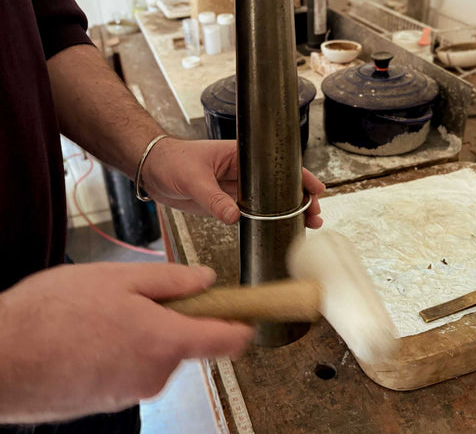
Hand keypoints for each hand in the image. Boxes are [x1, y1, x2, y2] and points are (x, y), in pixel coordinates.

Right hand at [0, 263, 252, 423]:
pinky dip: (123, 349)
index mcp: (166, 341)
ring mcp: (132, 392)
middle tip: (138, 295)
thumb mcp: (121, 278)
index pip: (229, 340)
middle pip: (187, 341)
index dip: (243, 322)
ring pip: (156, 352)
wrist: (0, 357)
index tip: (248, 310)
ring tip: (103, 314)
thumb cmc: (57, 313)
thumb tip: (207, 280)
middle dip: (173, 316)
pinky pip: (132, 368)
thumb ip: (173, 280)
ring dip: (143, 331)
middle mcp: (156, 375)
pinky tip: (91, 334)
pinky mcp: (110, 401)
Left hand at [142, 138, 324, 227]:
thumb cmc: (172, 161)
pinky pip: (250, 214)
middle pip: (278, 186)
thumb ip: (213, 198)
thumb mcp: (193, 178)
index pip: (277, 164)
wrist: (152, 171)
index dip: (299, 176)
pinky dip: (264, 222)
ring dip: (285, 213)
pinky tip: (276, 230)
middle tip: (314, 215)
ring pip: (268, 202)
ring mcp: (235, 189)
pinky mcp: (226, 203)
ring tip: (305, 226)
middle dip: (299, 200)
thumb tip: (234, 216)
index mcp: (240, 156)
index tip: (316, 189)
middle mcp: (242, 172)